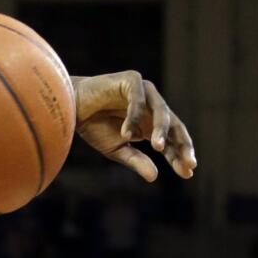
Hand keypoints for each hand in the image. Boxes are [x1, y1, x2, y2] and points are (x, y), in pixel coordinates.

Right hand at [72, 71, 196, 181]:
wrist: (69, 107)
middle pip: (174, 126)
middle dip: (181, 144)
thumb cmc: (93, 126)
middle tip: (187, 162)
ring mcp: (144, 92)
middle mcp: (152, 107)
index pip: (171, 141)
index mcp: (151, 124)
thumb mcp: (116, 149)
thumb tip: (154, 177)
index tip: (188, 173)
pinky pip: (137, 100)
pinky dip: (133, 117)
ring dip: (160, 130)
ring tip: (158, 148)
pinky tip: (126, 134)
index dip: (179, 156)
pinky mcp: (131, 80)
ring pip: (161, 111)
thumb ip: (136, 160)